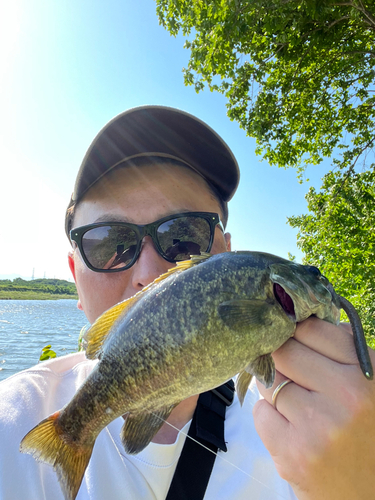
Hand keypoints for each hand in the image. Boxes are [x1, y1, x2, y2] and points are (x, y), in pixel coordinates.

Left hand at [253, 317, 374, 499]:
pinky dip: (269, 417)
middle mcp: (347, 396)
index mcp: (368, 374)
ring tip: (298, 406)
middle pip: (284, 351)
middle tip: (288, 370)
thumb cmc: (368, 434)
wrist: (370, 496)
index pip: (312, 330)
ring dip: (276, 390)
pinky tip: (291, 428)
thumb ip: (344, 352)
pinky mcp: (293, 454)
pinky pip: (261, 414)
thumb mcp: (371, 386)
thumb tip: (305, 320)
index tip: (291, 338)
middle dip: (281, 357)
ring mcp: (318, 426)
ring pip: (270, 382)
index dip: (297, 332)